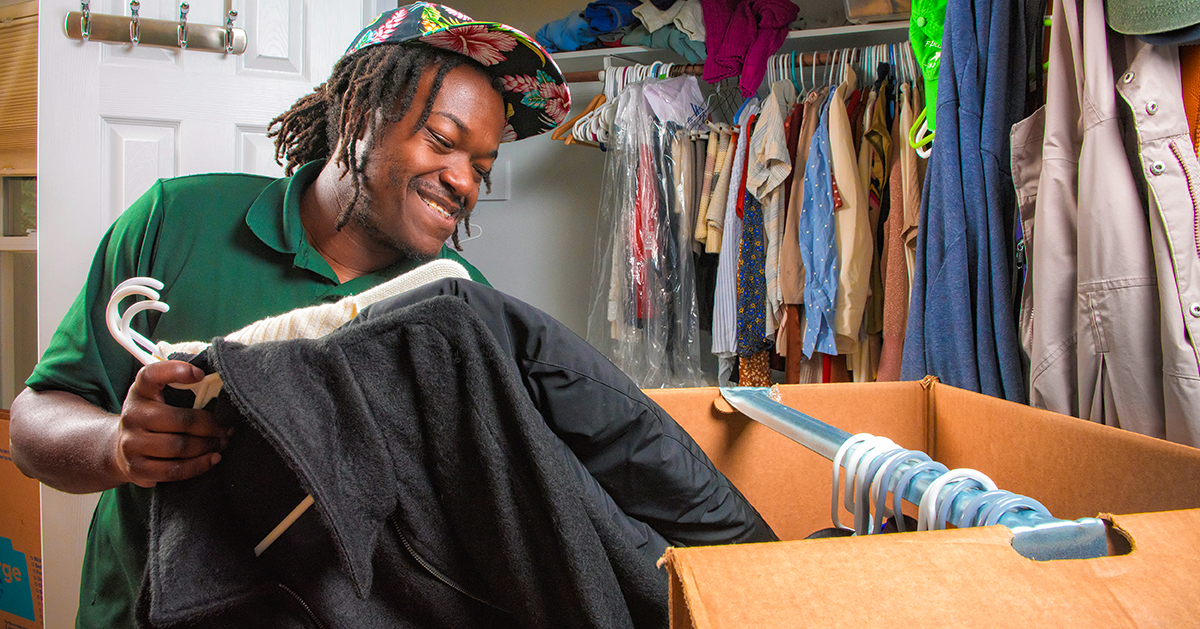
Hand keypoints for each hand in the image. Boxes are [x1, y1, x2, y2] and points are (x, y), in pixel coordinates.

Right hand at [112, 360, 230, 486]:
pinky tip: (213, 459)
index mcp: (140, 392)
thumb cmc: (151, 419)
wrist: (120, 449)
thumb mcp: (157, 397)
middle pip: (180, 420)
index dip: (176, 371)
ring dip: (208, 446)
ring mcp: (131, 444)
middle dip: (210, 426)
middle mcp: (132, 415)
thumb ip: (180, 389)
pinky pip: (174, 470)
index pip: (151, 375)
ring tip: (222, 442)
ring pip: (179, 447)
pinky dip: (198, 465)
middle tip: (227, 428)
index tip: (200, 375)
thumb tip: (219, 390)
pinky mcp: (137, 468)